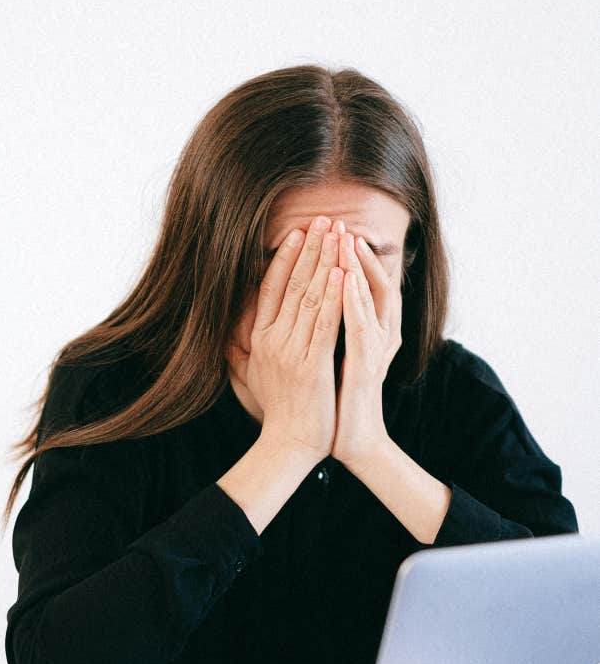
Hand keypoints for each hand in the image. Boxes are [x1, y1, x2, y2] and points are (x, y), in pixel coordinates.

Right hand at [226, 216, 343, 459]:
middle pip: (292, 284)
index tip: (298, 232)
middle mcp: (271, 340)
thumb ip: (245, 348)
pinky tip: (344, 272)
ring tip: (338, 234)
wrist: (288, 444)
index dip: (285, 258)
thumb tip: (233, 331)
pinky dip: (334, 296)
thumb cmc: (278, 411)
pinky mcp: (311, 365)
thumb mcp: (254, 374)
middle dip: (311, 248)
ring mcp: (290, 352)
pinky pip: (325, 323)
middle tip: (325, 219)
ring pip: (310, 297)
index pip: (271, 288)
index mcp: (259, 339)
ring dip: (326, 261)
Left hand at [330, 224, 402, 468]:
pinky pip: (362, 325)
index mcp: (362, 331)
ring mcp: (375, 347)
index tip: (321, 233)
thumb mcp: (322, 360)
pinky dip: (354, 300)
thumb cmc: (334, 402)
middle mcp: (375, 334)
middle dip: (350, 252)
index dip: (339, 259)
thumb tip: (288, 313)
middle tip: (336, 223)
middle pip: (366, 283)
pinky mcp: (368, 364)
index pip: (353, 285)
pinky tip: (344, 279)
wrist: (350, 440)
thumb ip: (315, 334)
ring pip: (369, 297)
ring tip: (343, 239)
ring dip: (356, 266)